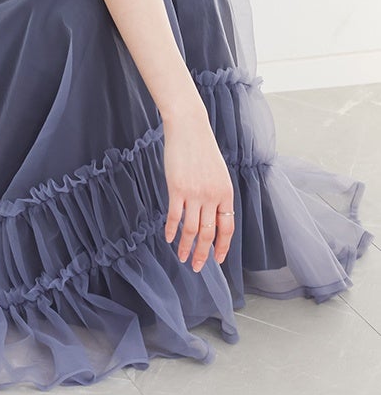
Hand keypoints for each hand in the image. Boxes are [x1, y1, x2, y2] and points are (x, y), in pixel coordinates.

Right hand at [162, 109, 234, 271]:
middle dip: (203, 254)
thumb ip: (216, 194)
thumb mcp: (217, 172)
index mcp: (226, 193)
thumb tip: (210, 214)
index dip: (222, 246)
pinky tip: (169, 239)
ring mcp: (194, 193)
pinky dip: (172, 230)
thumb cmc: (202, 148)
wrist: (189, 127)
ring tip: (182, 258)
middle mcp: (212, 196)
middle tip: (197, 267)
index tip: (216, 259)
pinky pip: (175, 216)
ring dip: (187, 247)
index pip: (227, 228)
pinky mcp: (177, 188)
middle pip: (209, 233)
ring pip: (192, 229)